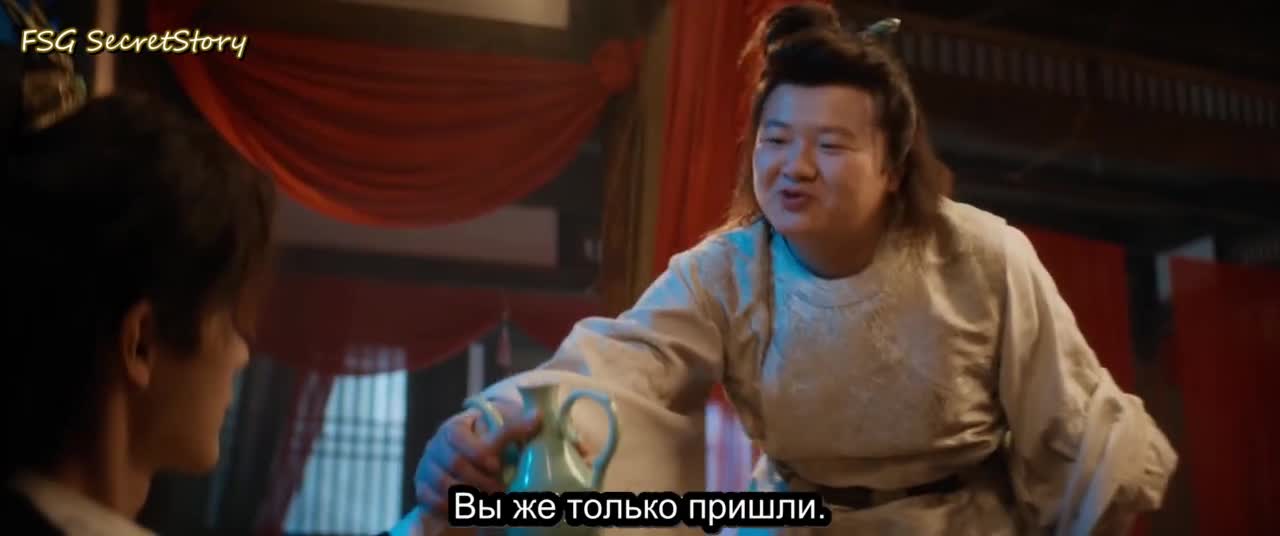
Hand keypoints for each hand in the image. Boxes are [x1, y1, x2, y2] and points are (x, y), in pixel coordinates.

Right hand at [414, 399, 537, 514]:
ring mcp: (427, 467)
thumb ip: (515, 428)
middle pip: (454, 463)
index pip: (458, 436)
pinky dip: (454, 508)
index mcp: (453, 427)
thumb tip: (538, 417)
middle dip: (480, 479)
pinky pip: (434, 500)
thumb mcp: (497, 434)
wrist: (463, 462)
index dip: (477, 452)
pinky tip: (472, 510)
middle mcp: (435, 445)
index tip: (496, 466)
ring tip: (491, 502)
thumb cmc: (484, 446)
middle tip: (500, 491)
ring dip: (470, 496)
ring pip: (444, 484)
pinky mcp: (422, 488)